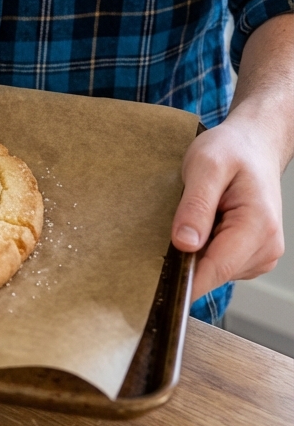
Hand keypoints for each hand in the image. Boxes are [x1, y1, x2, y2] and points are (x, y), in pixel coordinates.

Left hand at [171, 117, 283, 300]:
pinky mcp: (253, 255)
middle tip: (178, 221)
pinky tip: (209, 223)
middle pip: (215, 272)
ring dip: (199, 250)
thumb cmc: (232, 150)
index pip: (217, 269)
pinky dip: (207, 248)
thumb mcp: (205, 165)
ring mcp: (262, 254)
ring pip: (216, 271)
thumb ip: (196, 205)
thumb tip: (184, 243)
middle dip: (189, 257)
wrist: (253, 145)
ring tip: (201, 214)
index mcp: (259, 225)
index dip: (186, 278)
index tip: (158, 280)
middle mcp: (267, 246)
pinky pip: (220, 264)